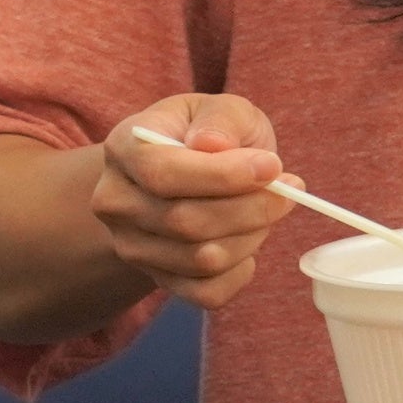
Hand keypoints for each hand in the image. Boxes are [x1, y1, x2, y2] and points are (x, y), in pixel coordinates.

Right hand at [86, 94, 289, 310]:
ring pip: (202, 260)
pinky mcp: (157, 279)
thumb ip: (220, 119)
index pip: (161, 173)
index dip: (222, 176)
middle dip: (250, 209)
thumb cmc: (209, 135)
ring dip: (251, 236)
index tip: (272, 166)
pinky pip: (207, 293)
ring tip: (265, 210)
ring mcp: (131, 245)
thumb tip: (213, 145)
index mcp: (123, 149)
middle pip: (184, 222)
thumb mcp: (221, 108)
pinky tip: (247, 241)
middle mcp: (115, 201)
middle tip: (288, 191)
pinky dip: (241, 271)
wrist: (186, 173)